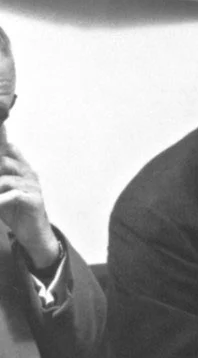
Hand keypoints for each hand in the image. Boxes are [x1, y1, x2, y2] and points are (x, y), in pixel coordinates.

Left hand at [0, 129, 56, 265]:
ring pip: (6, 179)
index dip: (2, 136)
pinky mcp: (34, 200)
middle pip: (5, 161)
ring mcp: (33, 186)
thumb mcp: (0, 192)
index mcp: (21, 168)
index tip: (0, 123)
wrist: (34, 235)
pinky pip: (13, 195)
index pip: (9, 147)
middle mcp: (28, 173)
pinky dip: (1, 200)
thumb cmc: (15, 211)